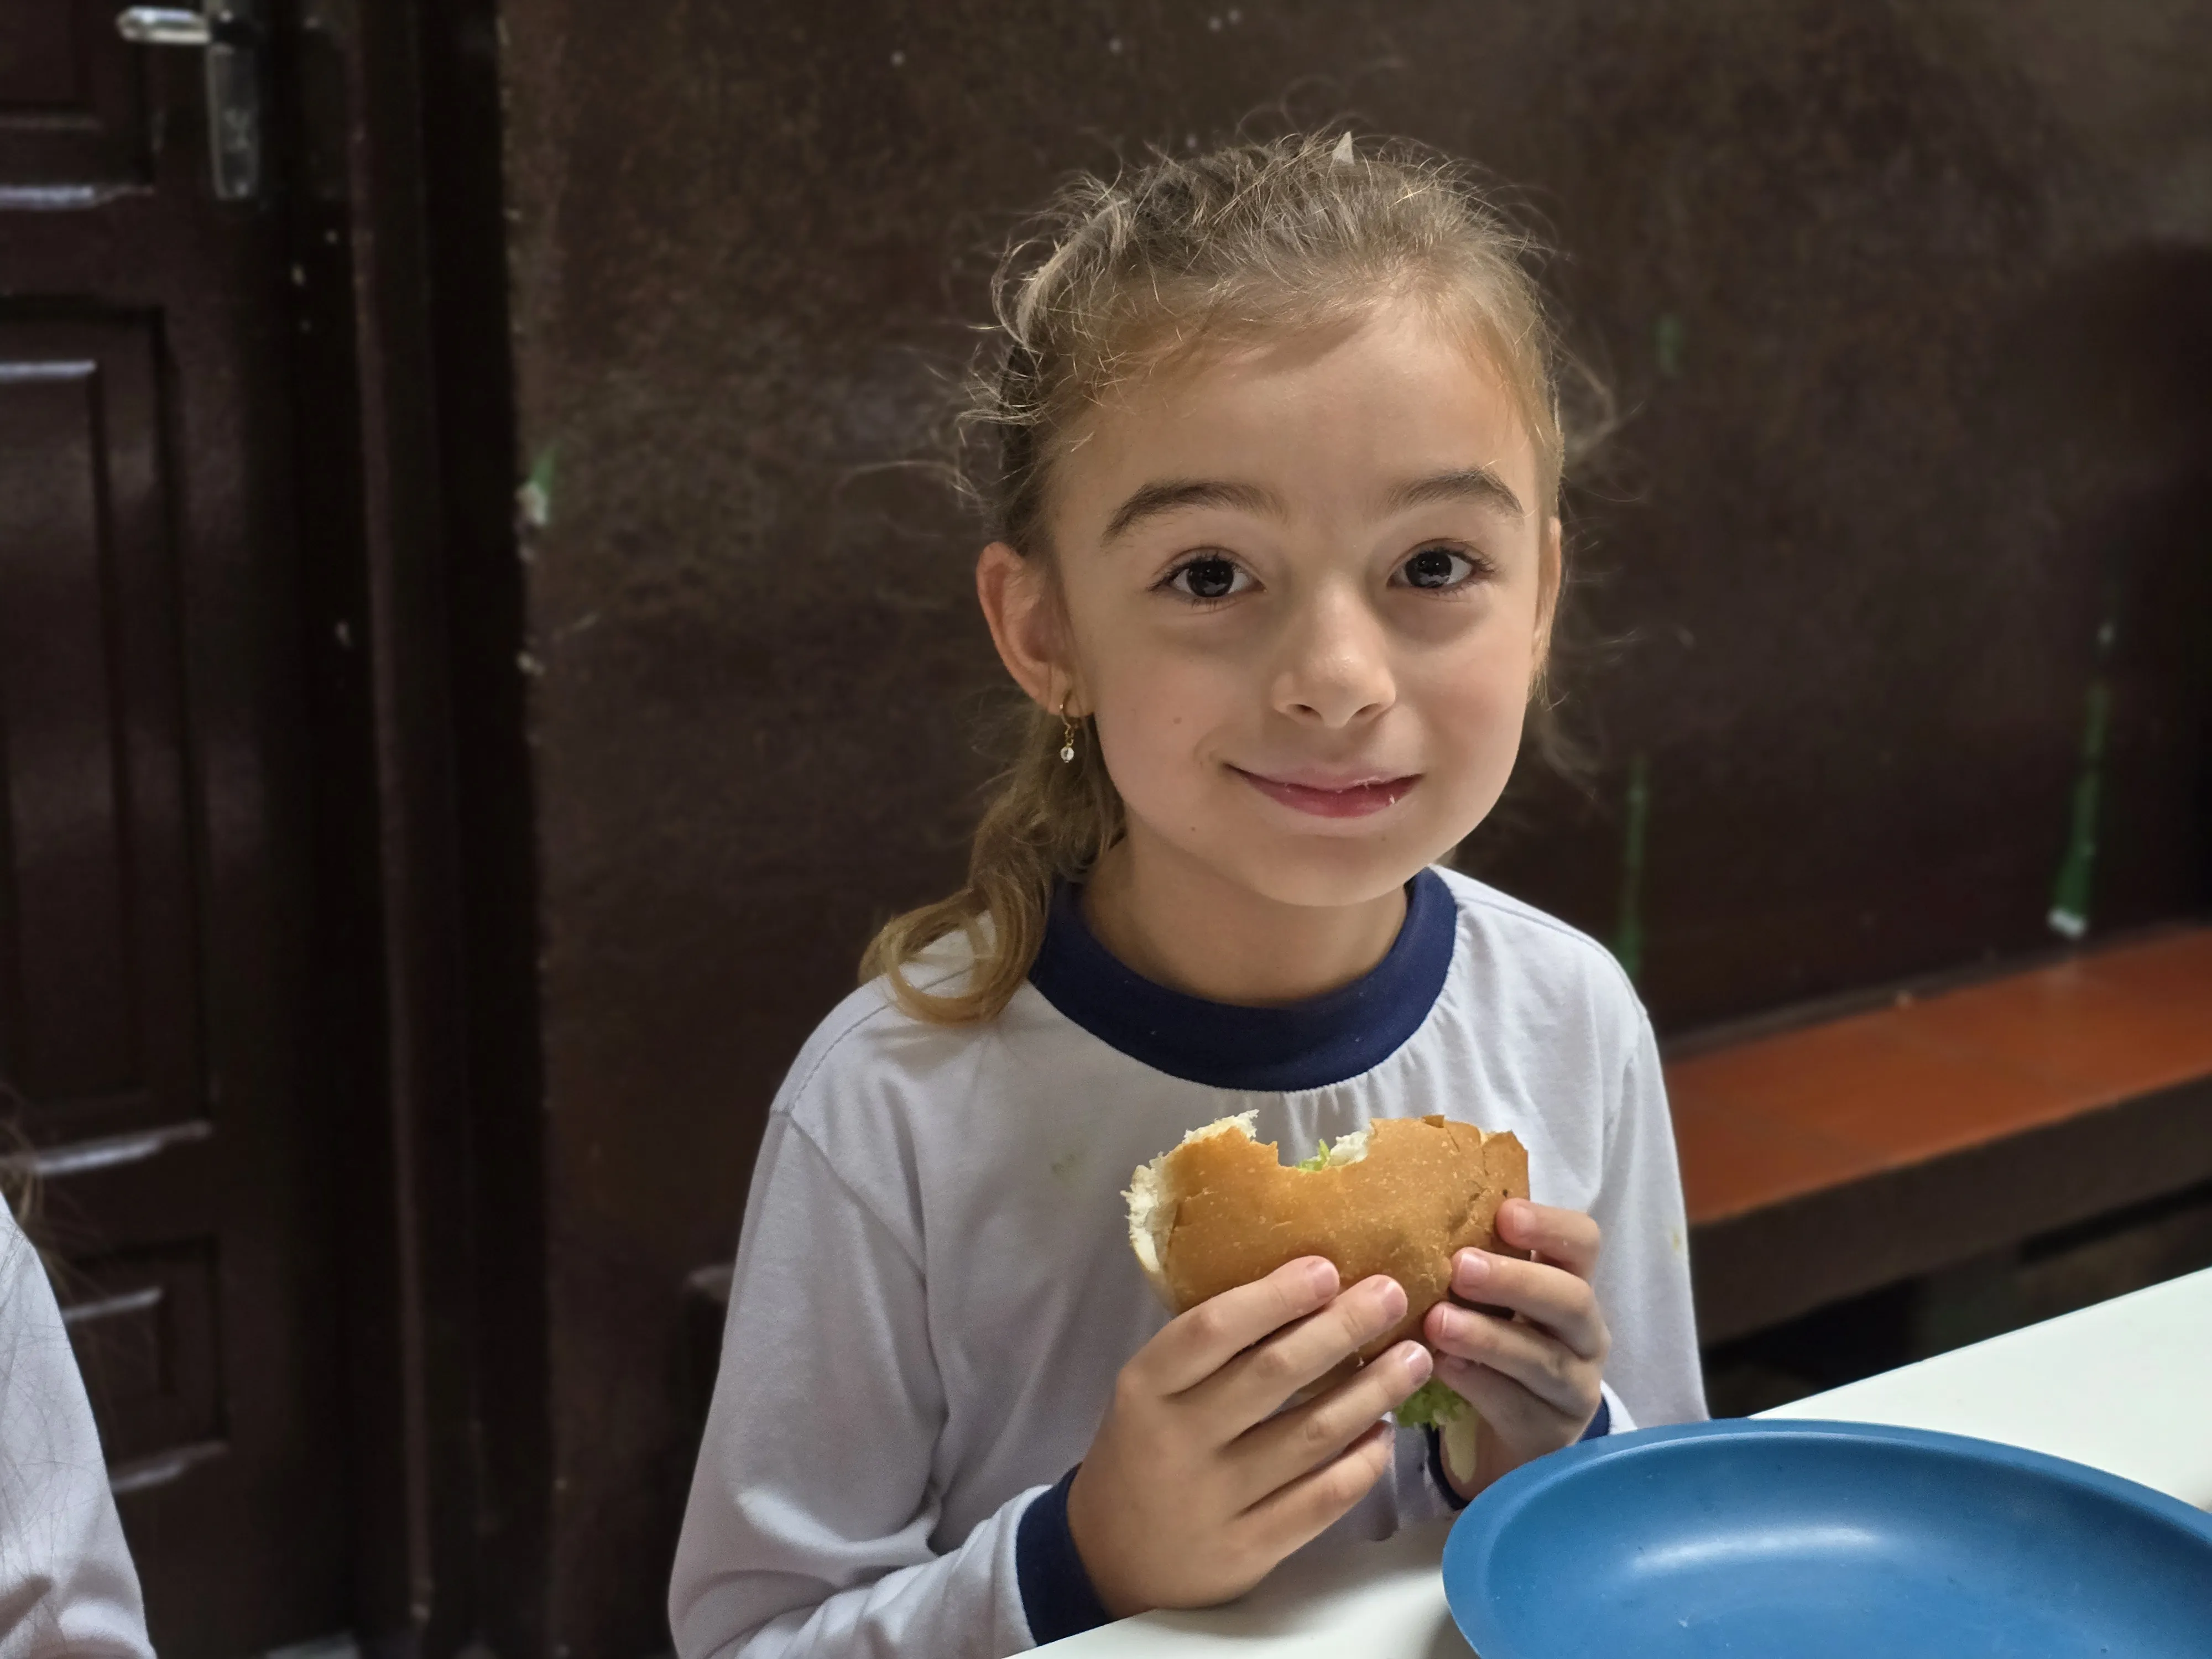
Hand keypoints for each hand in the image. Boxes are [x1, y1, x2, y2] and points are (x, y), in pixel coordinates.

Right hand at [1066, 1257, 1433, 1615]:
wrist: (1112, 1559)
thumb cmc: (1146, 1448)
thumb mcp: (1153, 1391)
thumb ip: (1210, 1351)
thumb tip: (1307, 1291)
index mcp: (1148, 1387)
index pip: (1213, 1328)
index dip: (1274, 1296)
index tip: (1327, 1270)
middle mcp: (1180, 1441)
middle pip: (1274, 1374)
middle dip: (1343, 1328)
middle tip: (1392, 1295)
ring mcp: (1215, 1500)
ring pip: (1312, 1435)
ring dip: (1373, 1391)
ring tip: (1413, 1358)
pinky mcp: (1249, 1550)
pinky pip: (1322, 1499)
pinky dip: (1362, 1462)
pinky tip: (1385, 1432)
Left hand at [1421, 1198, 1609, 1498]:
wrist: (1511, 1431)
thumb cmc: (1496, 1341)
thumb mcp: (1491, 1298)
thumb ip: (1471, 1261)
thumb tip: (1402, 1213)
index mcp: (1571, 1282)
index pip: (1583, 1241)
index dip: (1549, 1225)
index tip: (1504, 1214)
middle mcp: (1585, 1332)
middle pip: (1571, 1299)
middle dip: (1516, 1280)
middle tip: (1460, 1267)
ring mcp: (1575, 1385)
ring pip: (1544, 1358)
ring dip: (1489, 1337)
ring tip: (1438, 1322)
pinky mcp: (1550, 1430)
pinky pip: (1516, 1405)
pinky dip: (1477, 1383)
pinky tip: (1440, 1367)